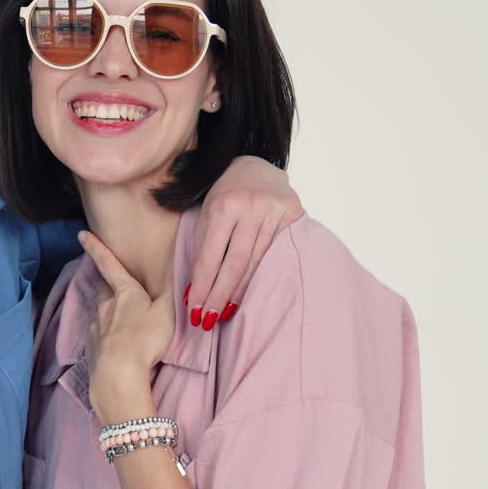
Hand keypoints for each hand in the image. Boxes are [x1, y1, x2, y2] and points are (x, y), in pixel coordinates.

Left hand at [79, 231, 174, 424]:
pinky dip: (105, 336)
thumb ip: (173, 291)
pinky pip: (98, 336)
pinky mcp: (91, 349)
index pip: (108, 264)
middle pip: (104, 290)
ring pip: (100, 313)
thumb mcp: (167, 313)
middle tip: (114, 285)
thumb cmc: (145, 340)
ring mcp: (95, 328)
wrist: (117, 375)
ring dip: (108, 313)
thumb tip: (178, 267)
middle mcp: (105, 306)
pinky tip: (115, 345)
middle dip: (107, 285)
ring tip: (122, 322)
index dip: (96, 247)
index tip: (81, 234)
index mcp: (124, 293)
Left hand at [189, 155, 302, 328]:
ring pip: (257, 263)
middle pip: (235, 264)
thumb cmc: (223, 196)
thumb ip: (200, 250)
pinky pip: (277, 255)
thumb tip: (194, 292)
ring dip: (240, 293)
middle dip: (220, 296)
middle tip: (208, 321)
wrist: (255, 167)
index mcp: (223, 205)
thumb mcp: (205, 215)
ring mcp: (274, 210)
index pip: (211, 256)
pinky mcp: (293, 215)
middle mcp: (250, 207)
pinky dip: (263, 277)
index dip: (203, 286)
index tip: (194, 311)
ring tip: (225, 314)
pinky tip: (252, 295)